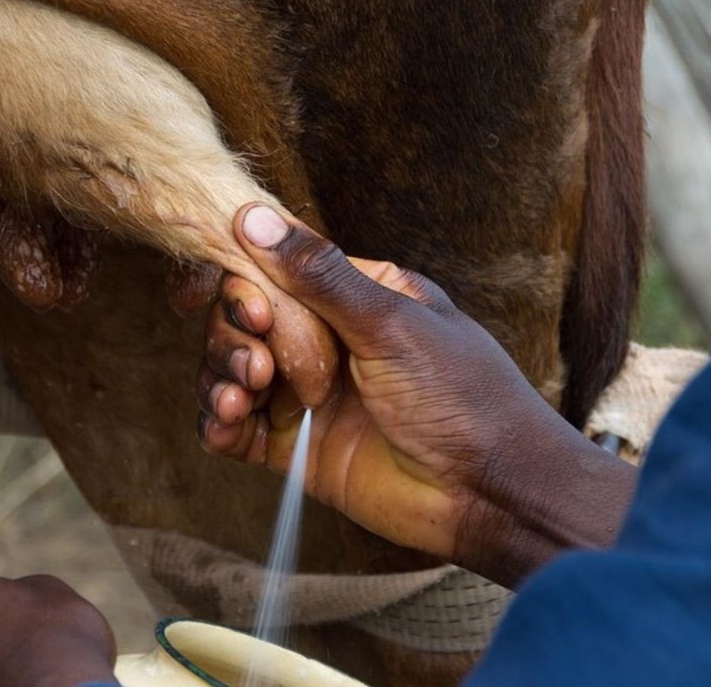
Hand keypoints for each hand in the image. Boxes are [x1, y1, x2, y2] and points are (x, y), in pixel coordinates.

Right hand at [197, 203, 636, 584]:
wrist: (492, 493)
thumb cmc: (463, 396)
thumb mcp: (392, 323)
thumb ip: (319, 276)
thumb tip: (254, 218)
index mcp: (355, 294)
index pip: (273, 268)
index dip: (237, 280)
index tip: (228, 302)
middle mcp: (325, 338)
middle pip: (242, 319)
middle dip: (232, 335)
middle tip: (258, 364)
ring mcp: (307, 394)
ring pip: (230, 369)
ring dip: (219, 375)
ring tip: (241, 396)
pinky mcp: (295, 448)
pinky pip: (235, 428)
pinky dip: (218, 423)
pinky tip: (227, 423)